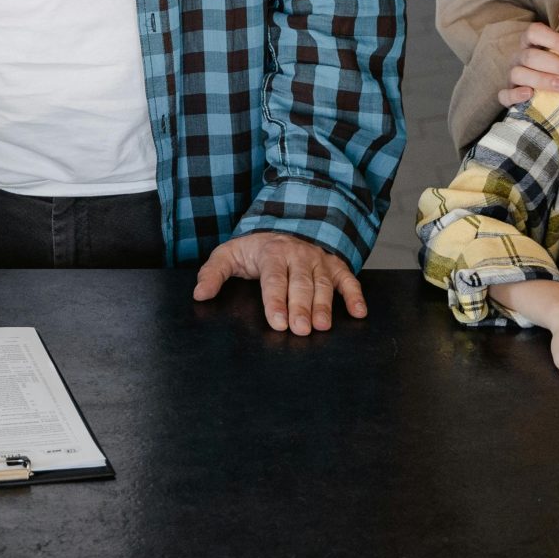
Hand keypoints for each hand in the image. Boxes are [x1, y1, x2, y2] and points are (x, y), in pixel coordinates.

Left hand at [190, 231, 362, 334]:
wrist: (283, 228)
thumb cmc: (254, 251)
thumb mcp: (228, 255)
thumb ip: (213, 273)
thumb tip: (199, 294)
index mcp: (271, 252)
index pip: (273, 277)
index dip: (275, 300)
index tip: (277, 321)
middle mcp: (298, 255)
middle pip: (300, 283)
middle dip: (300, 307)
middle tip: (301, 330)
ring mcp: (318, 260)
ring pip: (323, 284)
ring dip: (324, 305)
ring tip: (323, 326)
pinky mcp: (335, 267)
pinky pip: (348, 280)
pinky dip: (355, 295)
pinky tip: (359, 313)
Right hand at [498, 4, 558, 107]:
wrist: (542, 87)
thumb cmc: (555, 60)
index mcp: (530, 41)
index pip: (535, 32)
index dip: (556, 39)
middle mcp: (519, 56)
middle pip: (531, 56)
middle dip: (558, 65)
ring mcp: (512, 75)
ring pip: (518, 74)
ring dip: (543, 80)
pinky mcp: (508, 94)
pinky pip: (504, 95)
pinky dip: (515, 95)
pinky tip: (530, 95)